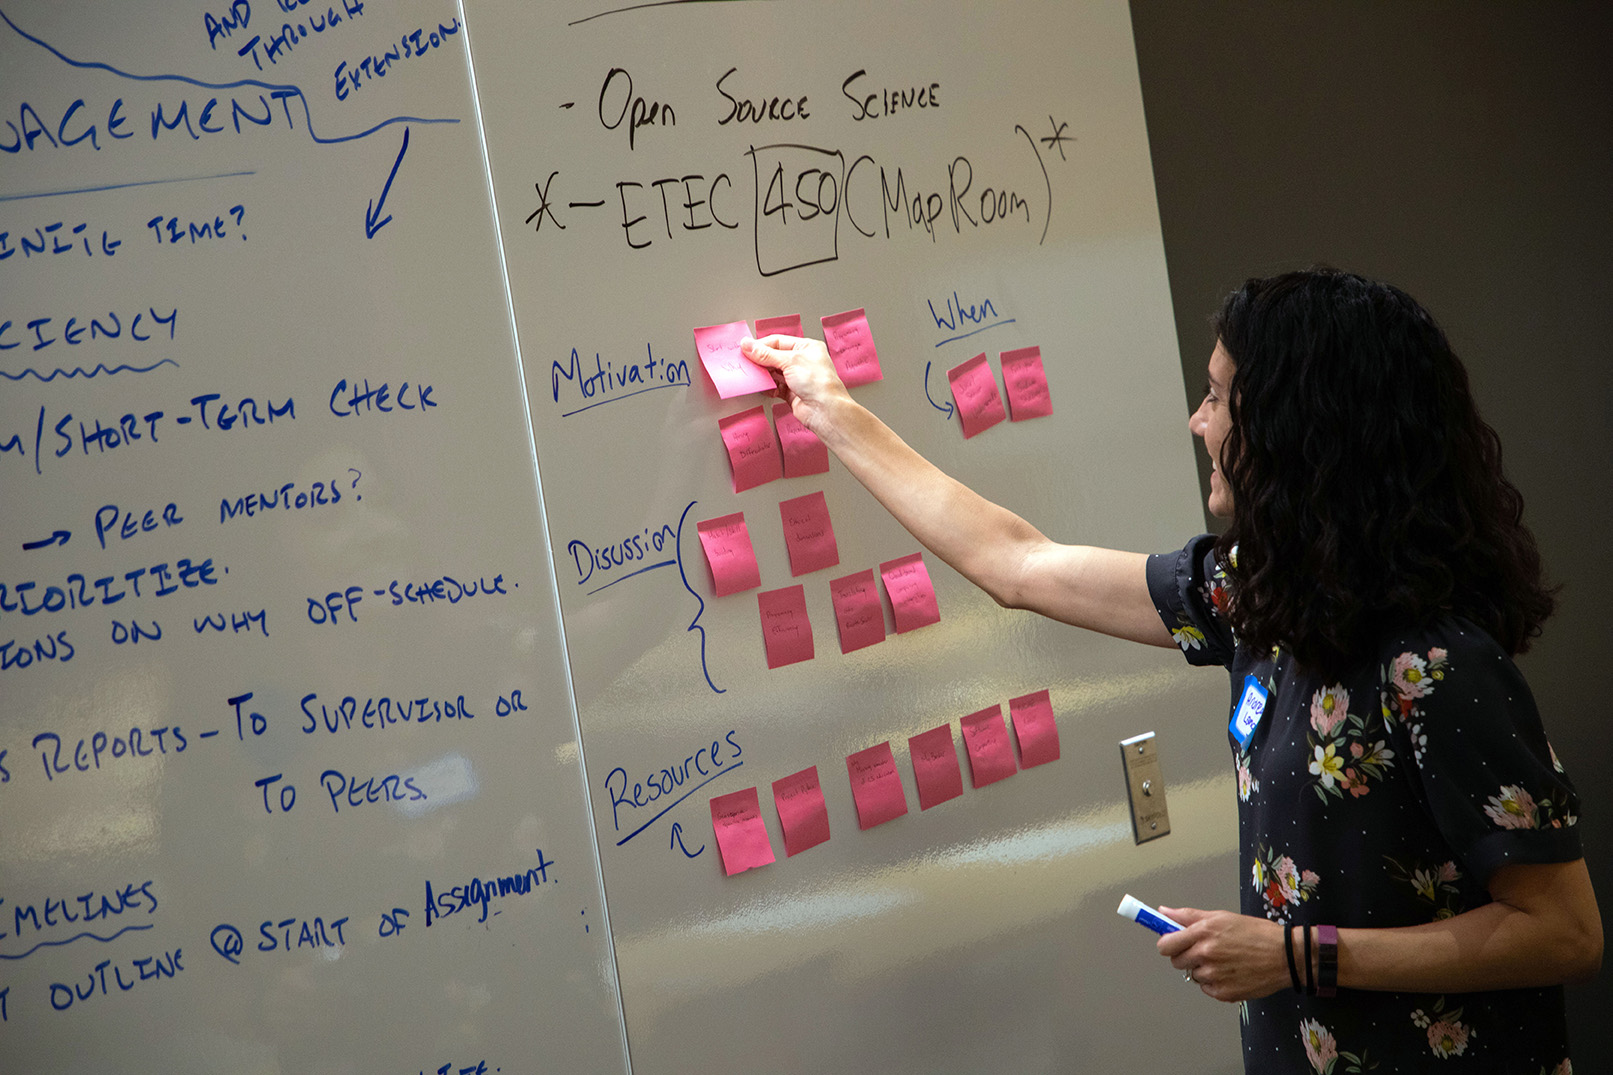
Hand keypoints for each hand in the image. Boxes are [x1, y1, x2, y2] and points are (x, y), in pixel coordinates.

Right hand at [739, 334, 852, 435]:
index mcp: (807, 347)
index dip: (761, 345)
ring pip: (774, 373)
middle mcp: (803, 361)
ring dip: (764, 375)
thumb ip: (765, 354)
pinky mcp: (793, 393)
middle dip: (761, 361)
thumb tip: (748, 345)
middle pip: (775, 357)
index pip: (779, 342)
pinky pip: (776, 387)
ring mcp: (798, 378)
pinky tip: (763, 388)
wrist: (825, 410)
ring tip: (753, 375)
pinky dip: (768, 387)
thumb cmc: (818, 382)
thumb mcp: (789, 361)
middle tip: (746, 362)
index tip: (746, 349)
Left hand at [1156, 906, 1290, 1002]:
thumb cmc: (1256, 934)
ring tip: (1224, 960)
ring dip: (1202, 969)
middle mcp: (1205, 954)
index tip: (1171, 943)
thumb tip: (1163, 912)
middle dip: (1185, 956)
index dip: (1167, 944)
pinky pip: (1206, 988)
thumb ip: (1188, 916)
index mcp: (1203, 932)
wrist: (1285, 956)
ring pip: (1193, 975)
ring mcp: (1214, 975)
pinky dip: (1214, 982)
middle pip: (1176, 962)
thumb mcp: (1221, 917)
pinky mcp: (1223, 993)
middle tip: (1204, 950)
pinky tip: (1231, 972)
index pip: (1165, 945)